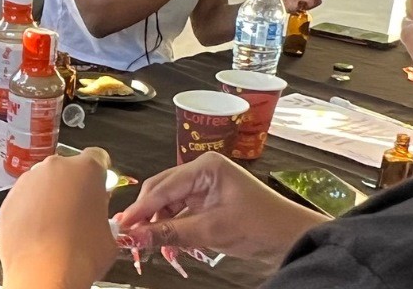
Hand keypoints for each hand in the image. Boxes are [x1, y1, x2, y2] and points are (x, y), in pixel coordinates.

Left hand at [0, 148, 118, 288]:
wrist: (44, 273)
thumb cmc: (80, 254)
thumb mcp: (109, 232)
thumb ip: (101, 211)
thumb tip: (95, 215)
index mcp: (86, 169)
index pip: (97, 157)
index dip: (99, 174)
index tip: (97, 187)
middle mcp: (55, 167)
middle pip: (67, 169)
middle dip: (72, 186)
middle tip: (77, 212)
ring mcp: (28, 181)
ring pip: (43, 183)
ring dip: (49, 197)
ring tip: (55, 225)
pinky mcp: (9, 199)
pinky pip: (24, 199)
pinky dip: (30, 210)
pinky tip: (38, 231)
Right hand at [114, 152, 325, 264]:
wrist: (291, 237)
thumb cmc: (260, 225)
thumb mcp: (210, 231)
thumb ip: (169, 233)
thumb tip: (134, 237)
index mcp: (205, 167)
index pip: (162, 187)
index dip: (140, 209)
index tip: (121, 227)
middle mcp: (202, 171)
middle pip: (161, 192)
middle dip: (147, 216)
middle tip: (131, 238)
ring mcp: (205, 186)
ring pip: (168, 203)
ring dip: (159, 225)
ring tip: (151, 246)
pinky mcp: (208, 201)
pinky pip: (181, 212)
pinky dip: (172, 228)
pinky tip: (166, 243)